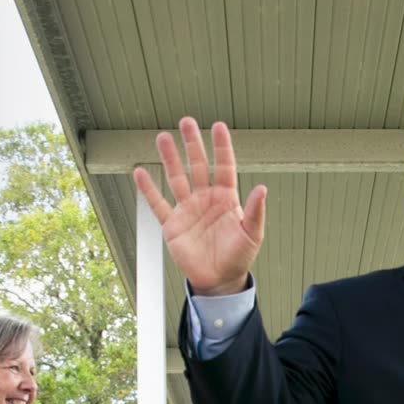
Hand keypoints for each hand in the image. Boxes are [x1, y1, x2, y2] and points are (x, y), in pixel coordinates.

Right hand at [134, 118, 266, 296]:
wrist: (219, 280)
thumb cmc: (238, 257)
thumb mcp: (252, 234)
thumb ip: (255, 211)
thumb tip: (262, 189)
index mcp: (226, 198)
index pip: (224, 166)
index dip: (221, 147)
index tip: (218, 126)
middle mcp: (205, 199)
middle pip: (197, 165)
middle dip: (192, 144)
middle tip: (186, 122)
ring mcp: (188, 210)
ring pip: (176, 178)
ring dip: (170, 158)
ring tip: (163, 138)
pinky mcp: (172, 224)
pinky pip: (158, 203)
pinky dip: (149, 189)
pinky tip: (141, 173)